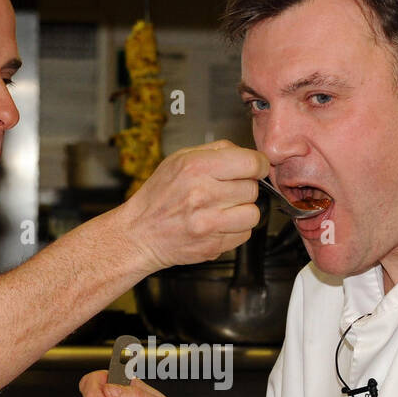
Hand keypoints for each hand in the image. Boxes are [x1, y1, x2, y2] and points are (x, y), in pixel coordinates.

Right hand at [120, 140, 268, 269]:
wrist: (139, 234)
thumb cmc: (157, 196)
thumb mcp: (178, 159)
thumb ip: (215, 151)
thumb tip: (246, 154)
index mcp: (196, 167)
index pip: (250, 163)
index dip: (258, 165)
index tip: (255, 169)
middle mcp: (203, 194)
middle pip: (252, 188)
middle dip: (244, 188)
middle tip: (226, 191)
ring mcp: (208, 223)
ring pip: (253, 214)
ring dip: (243, 211)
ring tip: (224, 209)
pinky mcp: (213, 245)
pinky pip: (244, 235)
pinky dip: (236, 230)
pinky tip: (218, 224)